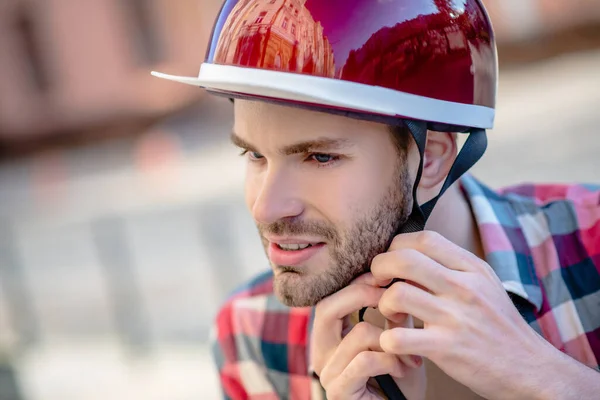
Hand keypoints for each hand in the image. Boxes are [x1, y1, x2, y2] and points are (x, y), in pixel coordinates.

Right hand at [311, 276, 425, 399]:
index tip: (385, 277)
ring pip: (357, 333)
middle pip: (327, 307)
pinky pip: (365, 360)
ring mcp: (327, 372)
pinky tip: (404, 370)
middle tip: (389, 298)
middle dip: (362, 295)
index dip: (357, 283)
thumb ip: (394, 314)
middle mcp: (321, 352)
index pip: (331, 298)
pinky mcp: (338, 390)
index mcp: (329, 336)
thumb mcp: (397, 339)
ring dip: (391, 342)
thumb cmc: (400, 381)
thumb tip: (400, 279)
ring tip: (409, 355)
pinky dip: (390, 361)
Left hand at [372, 231, 551, 398]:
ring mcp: (456, 318)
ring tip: (392, 316)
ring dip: (384, 305)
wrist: (530, 369)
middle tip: (379, 284)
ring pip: (397, 294)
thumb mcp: (484, 285)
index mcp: (472, 269)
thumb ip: (451, 267)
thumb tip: (409, 255)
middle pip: (404, 260)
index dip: (397, 246)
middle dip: (379, 268)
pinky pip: (399, 337)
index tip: (391, 263)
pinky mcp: (447, 349)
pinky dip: (388, 340)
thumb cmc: (498, 325)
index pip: (424, 238)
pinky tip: (395, 343)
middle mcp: (464, 288)